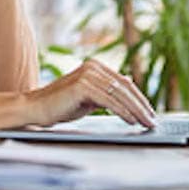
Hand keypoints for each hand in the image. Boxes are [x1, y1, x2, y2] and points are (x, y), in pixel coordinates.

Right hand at [25, 59, 156, 127]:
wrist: (35, 108)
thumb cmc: (61, 105)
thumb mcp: (89, 97)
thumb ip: (107, 92)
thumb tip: (128, 84)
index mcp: (95, 66)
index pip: (124, 83)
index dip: (139, 98)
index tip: (150, 113)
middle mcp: (92, 66)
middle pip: (124, 87)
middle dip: (141, 106)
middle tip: (153, 121)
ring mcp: (87, 74)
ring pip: (119, 94)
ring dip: (136, 111)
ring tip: (146, 123)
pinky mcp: (83, 85)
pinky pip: (109, 100)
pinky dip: (123, 111)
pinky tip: (132, 120)